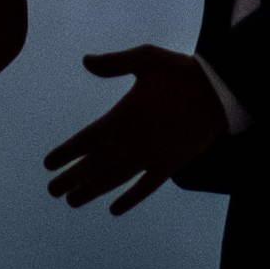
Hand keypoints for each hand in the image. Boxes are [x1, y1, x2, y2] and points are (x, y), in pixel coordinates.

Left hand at [43, 46, 228, 214]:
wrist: (220, 92)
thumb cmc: (182, 74)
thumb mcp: (147, 59)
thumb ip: (114, 63)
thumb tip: (86, 61)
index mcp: (124, 116)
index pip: (86, 140)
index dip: (66, 153)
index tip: (48, 164)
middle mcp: (133, 141)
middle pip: (95, 165)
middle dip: (72, 178)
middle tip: (53, 190)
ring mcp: (151, 156)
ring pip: (116, 179)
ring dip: (93, 191)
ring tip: (73, 201)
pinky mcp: (170, 166)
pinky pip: (146, 188)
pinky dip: (130, 200)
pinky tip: (115, 210)